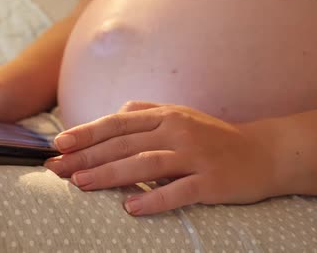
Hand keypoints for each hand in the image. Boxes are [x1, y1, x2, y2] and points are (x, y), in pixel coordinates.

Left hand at [44, 101, 278, 215]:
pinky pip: (179, 191)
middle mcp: (176, 131)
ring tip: (81, 184)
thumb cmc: (210, 135)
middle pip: (123, 144)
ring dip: (110, 174)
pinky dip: (153, 199)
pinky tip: (129, 207)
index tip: (59, 144)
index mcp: (164, 115)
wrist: (262, 152)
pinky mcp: (211, 181)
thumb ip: (144, 112)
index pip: (116, 123)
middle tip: (57, 169)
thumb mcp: (178, 114)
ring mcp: (194, 156)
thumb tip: (111, 115)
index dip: (86, 133)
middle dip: (86, 157)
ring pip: (145, 164)